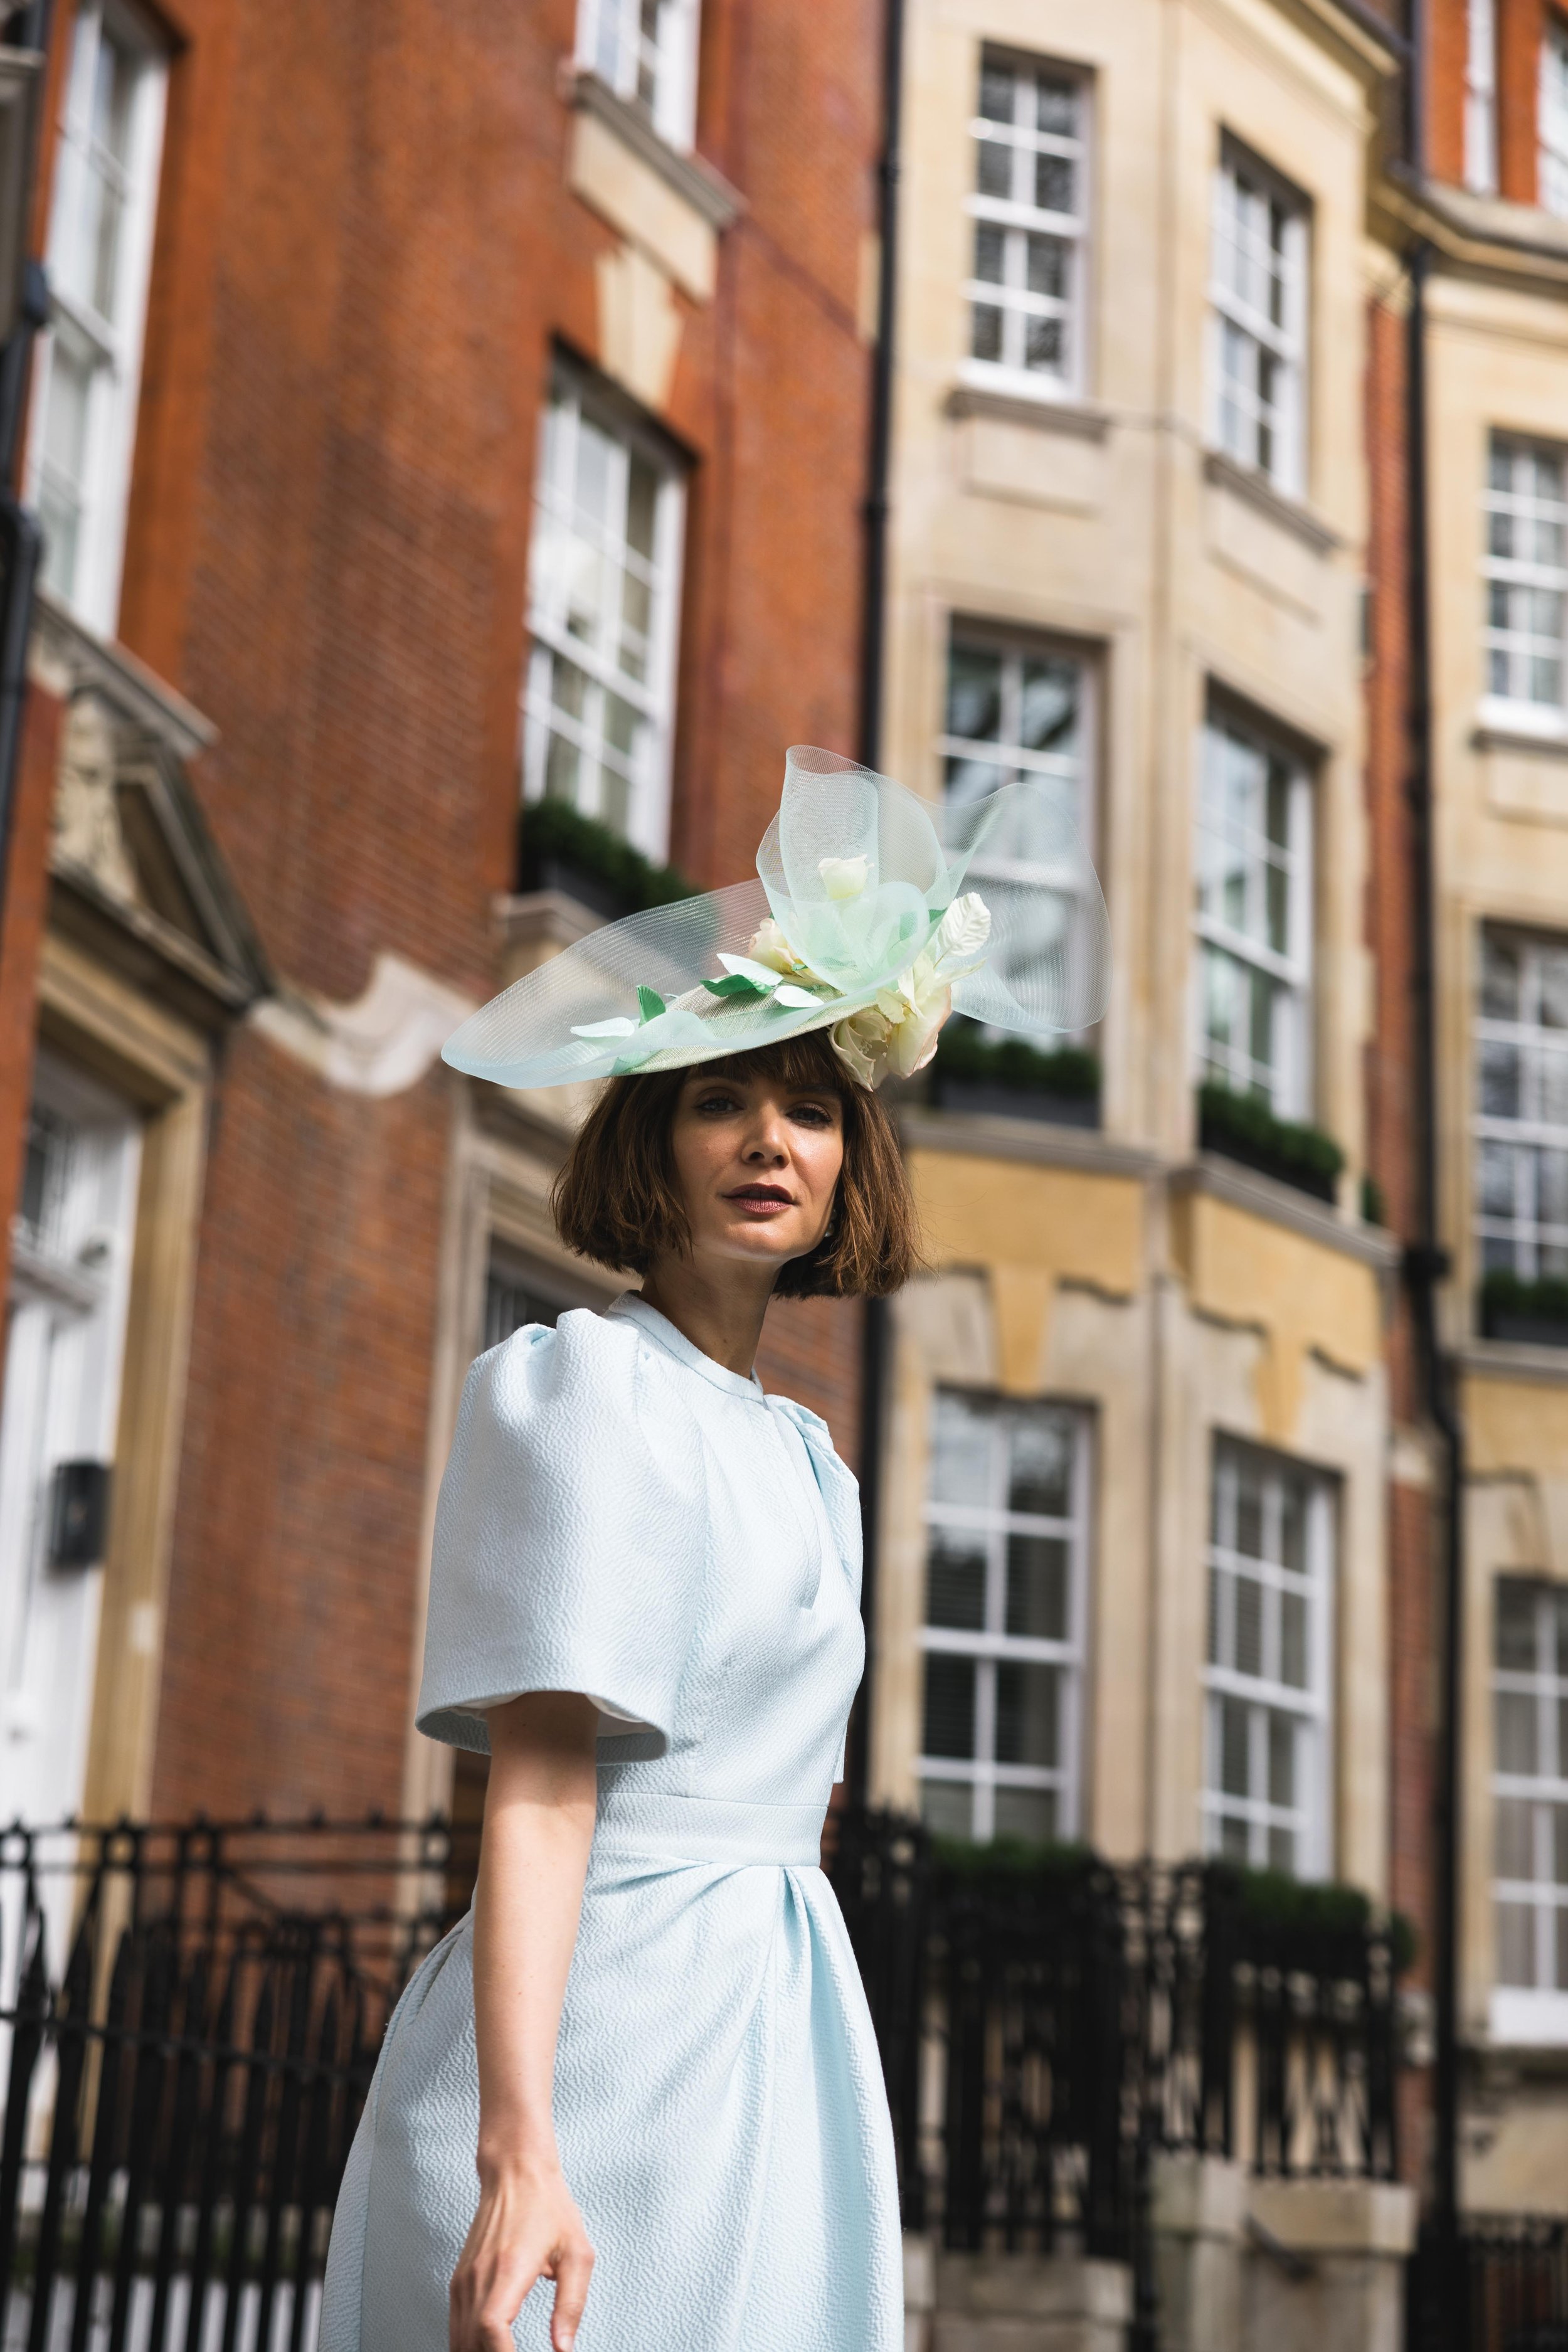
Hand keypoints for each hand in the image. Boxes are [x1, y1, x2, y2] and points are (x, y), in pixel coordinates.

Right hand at [449, 2156, 594, 2351]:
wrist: (515, 2171)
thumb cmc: (547, 2205)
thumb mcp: (577, 2253)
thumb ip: (571, 2304)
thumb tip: (564, 2347)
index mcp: (508, 2269)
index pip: (492, 2329)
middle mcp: (478, 2277)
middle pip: (471, 2343)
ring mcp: (463, 2280)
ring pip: (458, 2340)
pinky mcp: (459, 2281)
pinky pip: (455, 2327)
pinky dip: (467, 2347)